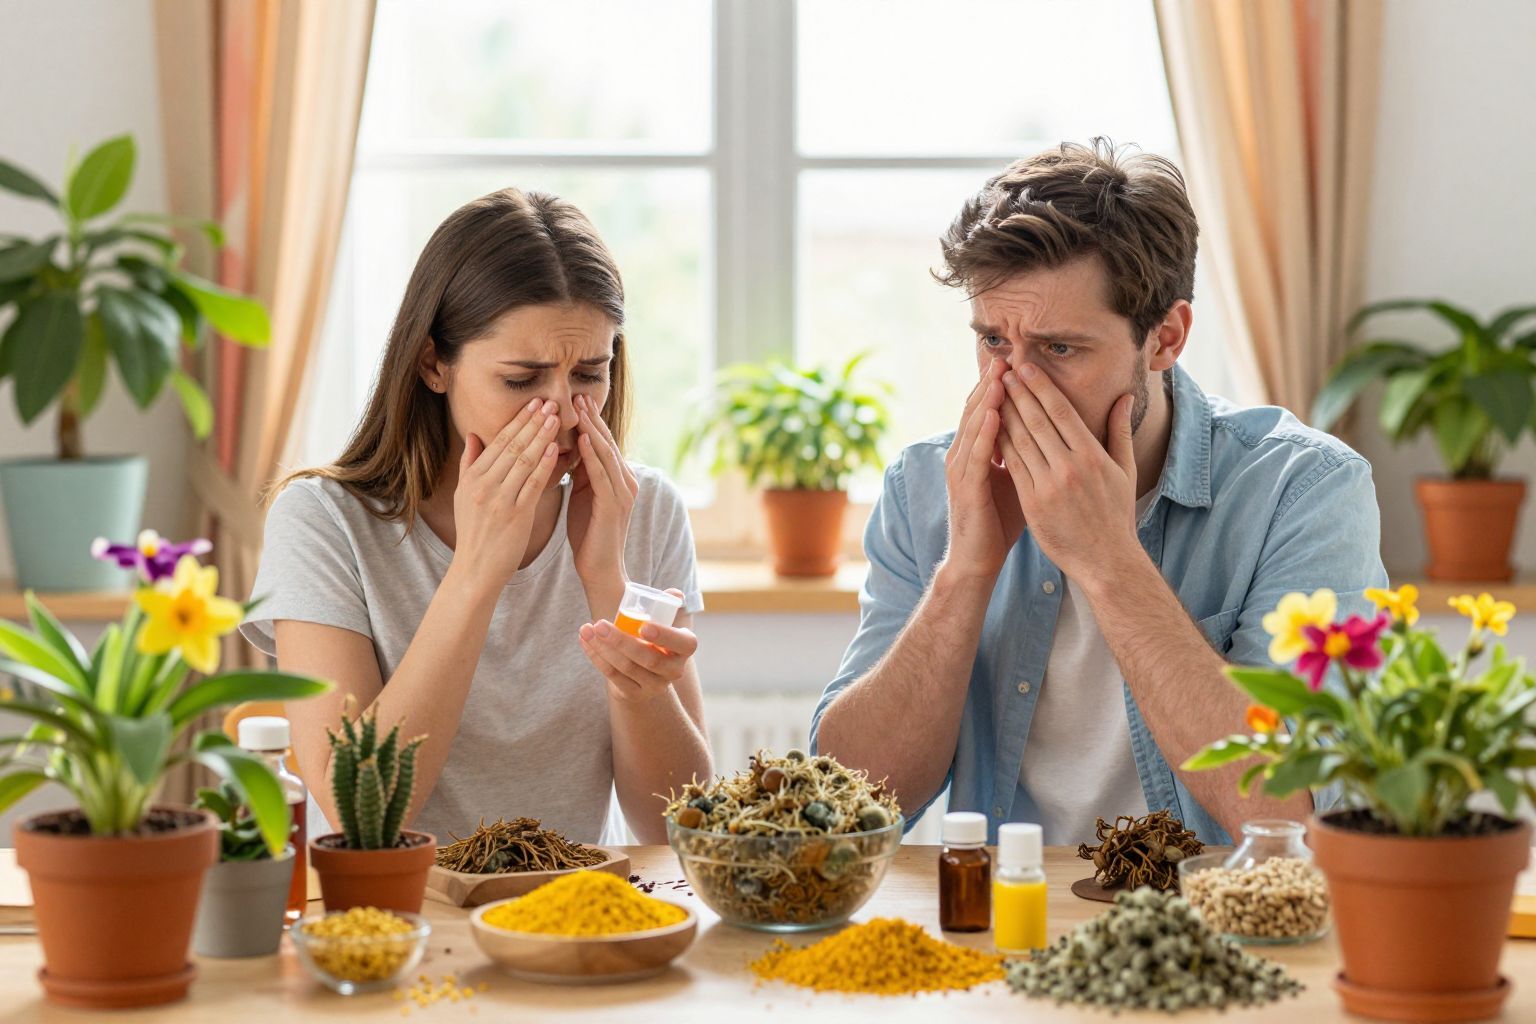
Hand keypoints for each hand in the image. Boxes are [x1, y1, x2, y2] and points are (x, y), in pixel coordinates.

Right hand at [452, 398, 561, 591]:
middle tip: (551, 401)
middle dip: (533, 421)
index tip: (534, 403)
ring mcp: (499, 499)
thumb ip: (469, 464)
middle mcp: (484, 485)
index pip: (499, 442)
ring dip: (542, 436)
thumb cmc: (474, 533)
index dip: (518, 420)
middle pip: (513, 446)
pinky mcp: (515, 515)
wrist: (476, 570)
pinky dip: (544, 464)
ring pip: (524, 460)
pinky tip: (555, 449)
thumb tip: (473, 435)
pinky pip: (532, 484)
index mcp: (472, 478)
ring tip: (557, 417)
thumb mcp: (462, 496)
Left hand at [568, 393, 638, 616]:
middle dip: (592, 417)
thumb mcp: (582, 494)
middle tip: (577, 394)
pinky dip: (592, 454)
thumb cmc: (589, 533)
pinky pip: (602, 473)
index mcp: (617, 477)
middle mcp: (625, 480)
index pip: (603, 442)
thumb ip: (580, 471)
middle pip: (607, 441)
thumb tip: (567, 447)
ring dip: (592, 428)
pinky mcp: (614, 504)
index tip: (575, 399)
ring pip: (605, 452)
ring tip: (579, 408)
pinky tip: (582, 438)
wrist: (599, 568)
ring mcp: (622, 491)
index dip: (591, 420)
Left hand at [578, 601, 697, 702]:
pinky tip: (585, 642)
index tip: (643, 626)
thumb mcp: (664, 622)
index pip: (682, 643)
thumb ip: (668, 605)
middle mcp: (674, 670)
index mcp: (686, 648)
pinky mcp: (634, 694)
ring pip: (626, 667)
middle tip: (600, 624)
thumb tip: (674, 593)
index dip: (664, 636)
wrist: (647, 673)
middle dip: (621, 641)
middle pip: (649, 659)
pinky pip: (613, 676)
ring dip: (603, 648)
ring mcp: (654, 685)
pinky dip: (596, 658)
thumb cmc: (654, 637)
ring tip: (586, 629)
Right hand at [940, 358, 1025, 581]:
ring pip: (973, 428)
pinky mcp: (964, 489)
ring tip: (1000, 376)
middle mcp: (964, 455)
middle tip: (1006, 357)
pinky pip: (975, 457)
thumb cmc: (999, 521)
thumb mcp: (1017, 478)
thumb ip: (1027, 451)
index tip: (1019, 362)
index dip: (1001, 386)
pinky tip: (994, 417)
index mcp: (977, 452)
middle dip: (991, 384)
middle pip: (977, 411)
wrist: (978, 559)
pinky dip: (984, 435)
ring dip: (986, 401)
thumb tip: (1050, 430)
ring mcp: (961, 471)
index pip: (988, 410)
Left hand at [997, 362, 1137, 581]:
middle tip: (1002, 371)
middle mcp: (1069, 467)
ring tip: (992, 394)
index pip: (1061, 411)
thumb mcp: (1125, 471)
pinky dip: (1000, 446)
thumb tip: (1123, 397)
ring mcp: (1049, 486)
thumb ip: (1119, 431)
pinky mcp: (1032, 504)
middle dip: (1017, 393)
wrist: (1106, 560)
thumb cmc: (1116, 514)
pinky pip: (1012, 468)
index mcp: (1092, 455)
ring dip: (1003, 414)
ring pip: (1020, 441)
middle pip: (1037, 421)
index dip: (1040, 387)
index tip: (1025, 368)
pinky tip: (990, 430)